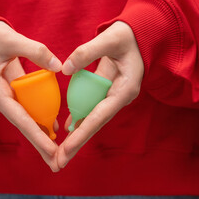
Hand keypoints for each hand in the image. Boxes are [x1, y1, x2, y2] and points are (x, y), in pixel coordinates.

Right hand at [0, 21, 61, 171]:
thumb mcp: (10, 39)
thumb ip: (35, 51)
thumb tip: (59, 67)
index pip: (20, 119)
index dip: (37, 136)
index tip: (52, 151)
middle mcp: (0, 100)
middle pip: (24, 127)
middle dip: (40, 146)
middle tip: (57, 164)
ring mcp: (6, 98)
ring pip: (26, 121)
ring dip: (41, 136)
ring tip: (57, 153)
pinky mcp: (12, 93)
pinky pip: (28, 110)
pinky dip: (40, 119)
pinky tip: (54, 128)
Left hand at [58, 21, 143, 167]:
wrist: (140, 36)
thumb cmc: (128, 36)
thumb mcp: (110, 39)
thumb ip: (87, 53)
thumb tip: (64, 69)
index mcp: (125, 90)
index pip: (99, 116)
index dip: (82, 134)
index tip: (66, 150)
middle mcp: (119, 98)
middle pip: (95, 125)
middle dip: (77, 144)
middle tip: (59, 163)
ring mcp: (113, 96)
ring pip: (92, 119)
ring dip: (77, 135)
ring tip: (60, 152)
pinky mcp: (106, 92)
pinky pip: (91, 107)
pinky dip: (79, 117)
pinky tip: (68, 128)